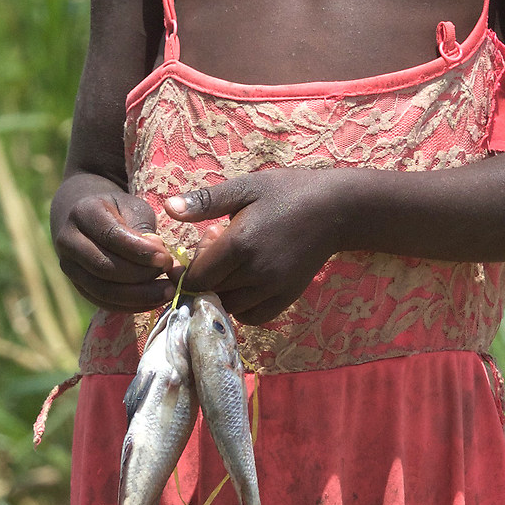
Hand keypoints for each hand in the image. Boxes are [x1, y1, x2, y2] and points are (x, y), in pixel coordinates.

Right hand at [52, 183, 175, 312]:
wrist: (91, 222)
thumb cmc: (119, 212)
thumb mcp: (133, 209)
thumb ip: (144, 231)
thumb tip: (160, 260)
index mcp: (83, 213)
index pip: (111, 236)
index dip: (140, 251)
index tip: (165, 258)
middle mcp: (68, 241)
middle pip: (103, 266)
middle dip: (140, 275)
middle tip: (169, 276)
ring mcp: (69, 267)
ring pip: (102, 290)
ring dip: (138, 296)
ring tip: (167, 292)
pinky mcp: (78, 286)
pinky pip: (103, 302)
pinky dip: (131, 305)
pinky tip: (153, 301)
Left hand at [167, 170, 344, 323]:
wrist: (336, 209)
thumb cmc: (287, 192)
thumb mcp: (245, 187)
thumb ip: (205, 201)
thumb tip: (168, 209)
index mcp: (239, 244)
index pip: (195, 279)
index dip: (186, 271)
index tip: (195, 250)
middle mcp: (255, 273)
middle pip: (210, 294)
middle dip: (204, 277)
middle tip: (218, 249)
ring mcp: (273, 289)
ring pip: (229, 307)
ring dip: (222, 292)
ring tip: (233, 265)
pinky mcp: (287, 297)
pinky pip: (253, 316)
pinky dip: (242, 307)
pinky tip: (245, 283)